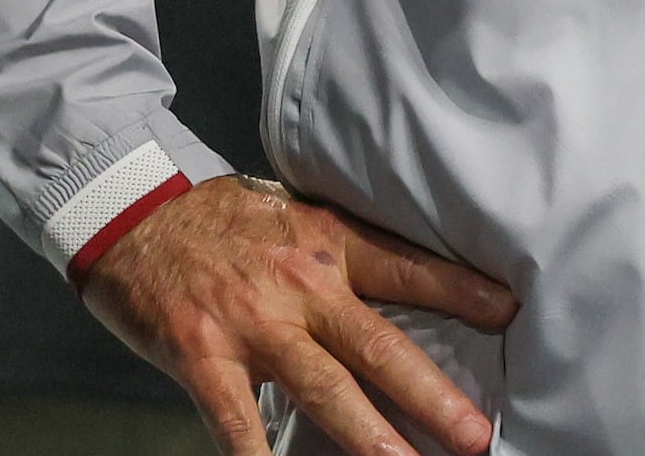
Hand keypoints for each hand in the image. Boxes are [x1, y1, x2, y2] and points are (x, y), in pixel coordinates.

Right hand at [79, 177, 518, 455]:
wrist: (133, 211)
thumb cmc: (218, 219)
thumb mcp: (290, 215)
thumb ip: (338, 256)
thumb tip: (397, 292)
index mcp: (326, 243)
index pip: (407, 269)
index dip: (462, 291)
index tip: (511, 313)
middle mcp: (298, 283)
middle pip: (376, 345)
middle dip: (430, 395)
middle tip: (475, 434)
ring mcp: (251, 323)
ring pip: (322, 388)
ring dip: (368, 435)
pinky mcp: (205, 356)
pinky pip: (238, 422)